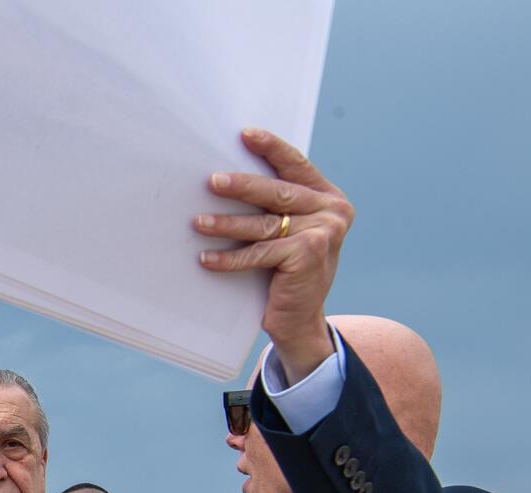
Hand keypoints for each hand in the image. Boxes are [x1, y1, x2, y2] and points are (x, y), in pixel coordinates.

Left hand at [195, 127, 354, 381]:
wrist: (301, 320)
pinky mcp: (309, 255)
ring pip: (265, 224)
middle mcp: (332, 211)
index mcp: (329, 197)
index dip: (271, 148)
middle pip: (278, 192)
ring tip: (197, 223)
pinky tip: (206, 259)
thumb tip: (227, 177)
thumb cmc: (286, 272)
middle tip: (211, 181)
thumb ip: (277, 206)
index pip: (296, 165)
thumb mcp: (288, 232)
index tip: (245, 134)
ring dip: (227, 223)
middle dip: (242, 186)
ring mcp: (324, 233)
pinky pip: (259, 253)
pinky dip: (230, 258)